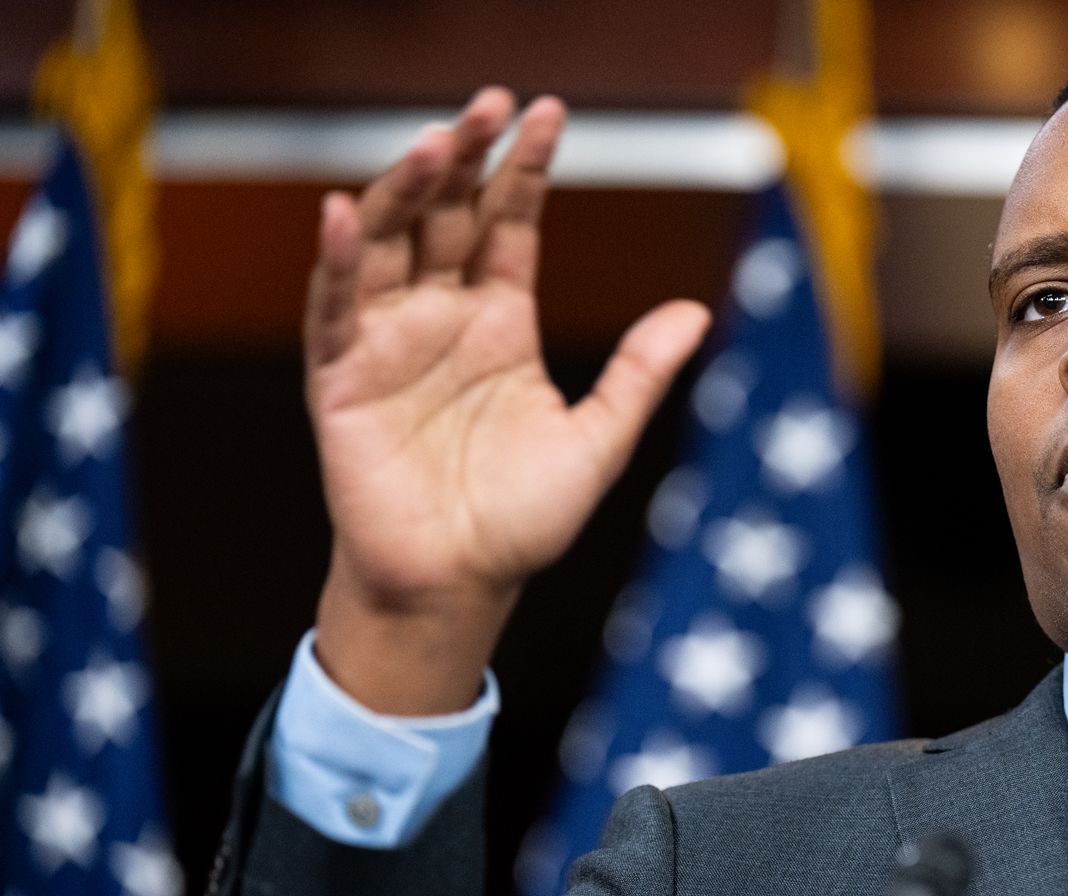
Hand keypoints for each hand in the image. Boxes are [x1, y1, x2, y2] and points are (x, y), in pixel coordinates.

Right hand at [304, 89, 709, 712]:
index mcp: (501, 323)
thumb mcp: (598, 440)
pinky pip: (334, 309)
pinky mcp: (342, 379)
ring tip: (431, 140)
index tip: (547, 113)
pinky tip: (344, 213)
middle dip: (463, 158)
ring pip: (389, 245)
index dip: (525, 170)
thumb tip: (697, 310)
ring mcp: (389, 343)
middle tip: (485, 102)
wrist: (459, 587)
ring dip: (404, 190)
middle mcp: (442, 319)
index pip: (509, 225)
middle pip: (447, 217)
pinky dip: (337, 261)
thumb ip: (638, 373)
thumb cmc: (523, 520)